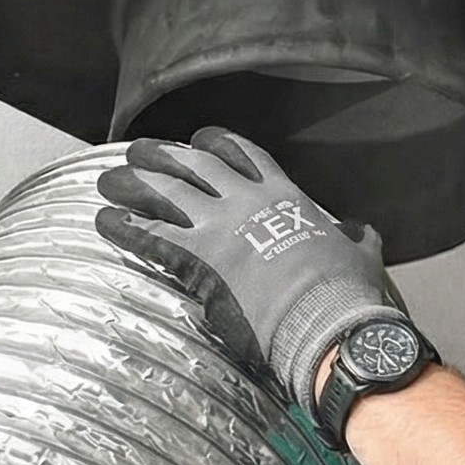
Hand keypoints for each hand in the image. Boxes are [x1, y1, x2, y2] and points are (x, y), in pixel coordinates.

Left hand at [95, 126, 404, 410]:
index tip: (199, 141)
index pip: (244, 155)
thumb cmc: (346, 293)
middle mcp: (247, 202)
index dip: (217, 143)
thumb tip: (360, 230)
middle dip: (162, 155)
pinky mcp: (198, 259)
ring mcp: (219, 228)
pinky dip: (123, 226)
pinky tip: (104, 221)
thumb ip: (355, 237)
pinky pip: (148, 234)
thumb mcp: (360, 254)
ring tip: (109, 181)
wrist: (327, 323)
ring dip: (132, 183)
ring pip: (163, 191)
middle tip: (139, 153)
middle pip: (193, 164)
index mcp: (285, 196)